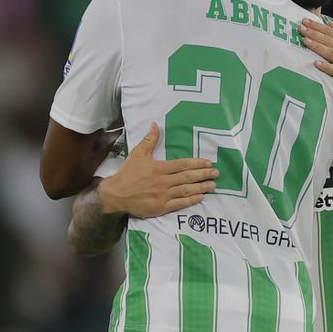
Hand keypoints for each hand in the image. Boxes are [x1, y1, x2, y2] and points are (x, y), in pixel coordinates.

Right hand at [99, 124, 217, 216]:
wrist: (115, 195)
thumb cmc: (128, 174)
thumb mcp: (137, 154)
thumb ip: (149, 140)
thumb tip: (155, 124)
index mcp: (159, 168)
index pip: (182, 164)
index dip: (197, 163)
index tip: (209, 163)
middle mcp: (163, 181)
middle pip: (187, 177)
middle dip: (203, 175)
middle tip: (217, 173)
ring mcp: (163, 195)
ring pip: (186, 190)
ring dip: (201, 187)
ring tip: (213, 185)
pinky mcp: (161, 207)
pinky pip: (179, 203)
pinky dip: (191, 201)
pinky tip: (201, 197)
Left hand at [299, 19, 332, 104]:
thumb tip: (330, 25)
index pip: (331, 32)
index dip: (317, 26)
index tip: (305, 21)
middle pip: (329, 40)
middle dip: (313, 33)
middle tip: (301, 28)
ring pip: (330, 52)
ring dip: (317, 46)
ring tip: (305, 41)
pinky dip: (326, 66)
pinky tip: (316, 64)